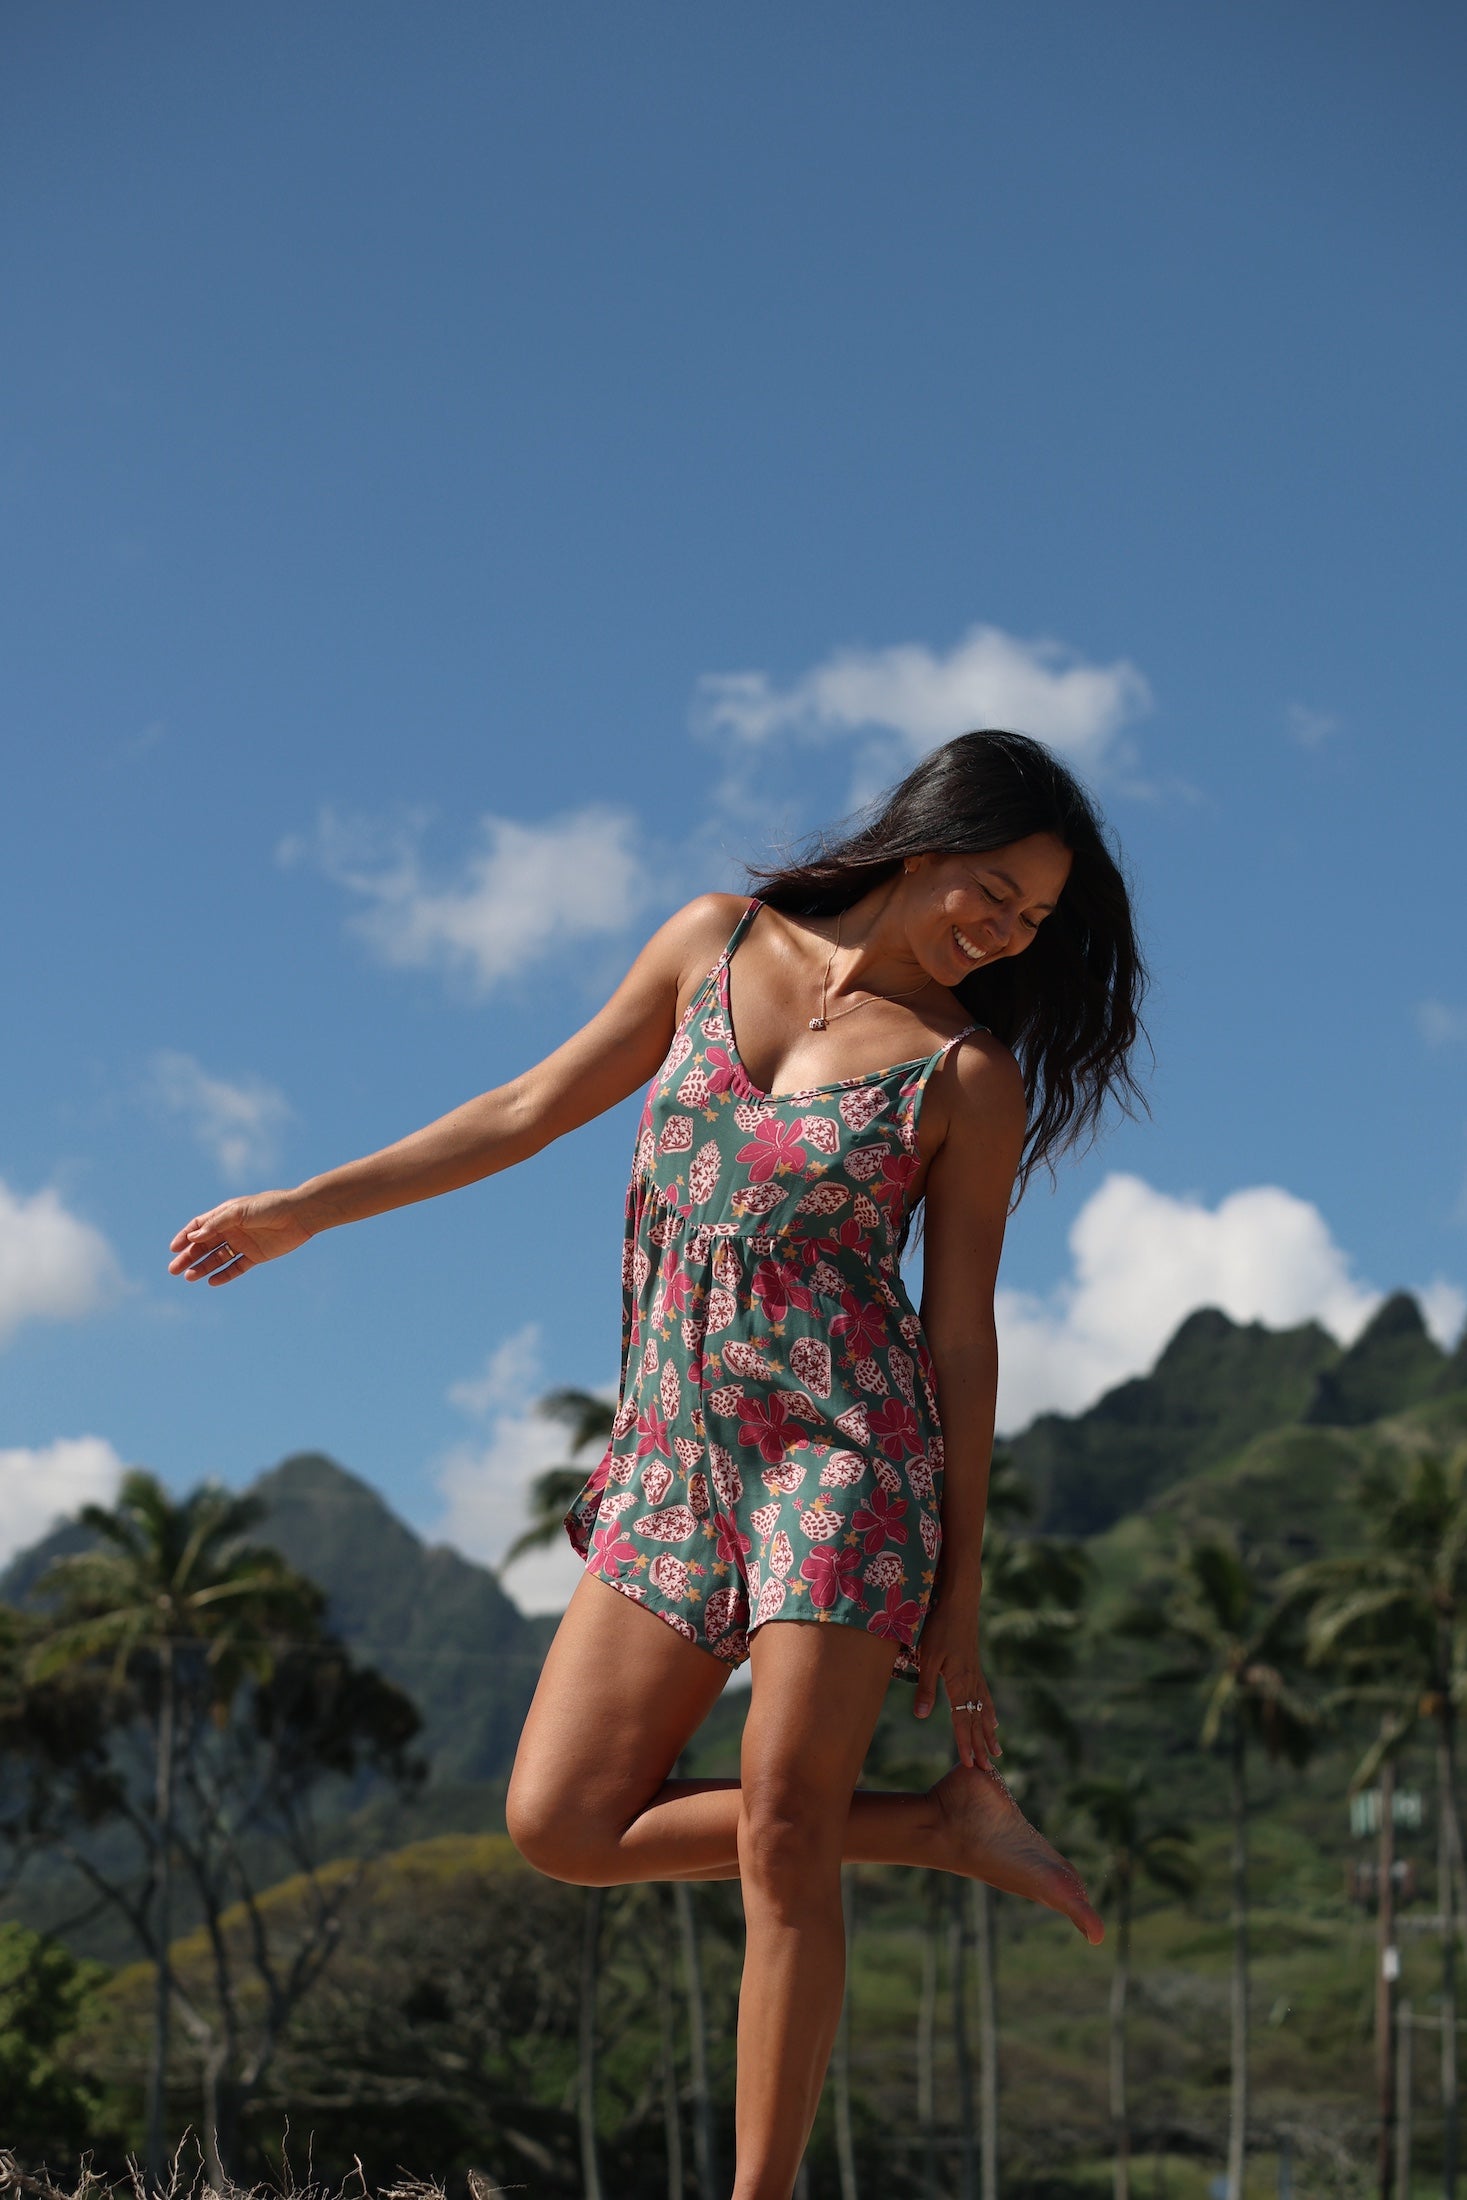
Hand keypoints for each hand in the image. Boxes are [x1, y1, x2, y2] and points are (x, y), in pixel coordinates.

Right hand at [168, 1191, 312, 1286]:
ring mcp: (244, 1243)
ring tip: (189, 1277)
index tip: (174, 1248)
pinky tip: (212, 1281)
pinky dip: (224, 1275)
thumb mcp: (239, 1212)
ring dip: (203, 1267)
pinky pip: (236, 1268)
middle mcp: (232, 1230)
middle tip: (173, 1270)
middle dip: (188, 1257)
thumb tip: (193, 1237)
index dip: (185, 1237)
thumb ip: (217, 1224)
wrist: (300, 1214)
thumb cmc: (269, 1206)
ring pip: (218, 1258)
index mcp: (226, 1215)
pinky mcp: (256, 1256)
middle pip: (205, 1245)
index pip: (199, 1227)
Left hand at [913, 1594, 999, 1770]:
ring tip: (996, 1752)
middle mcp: (972, 1683)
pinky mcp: (975, 1669)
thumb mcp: (927, 1658)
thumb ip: (925, 1688)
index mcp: (960, 1683)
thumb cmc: (939, 1628)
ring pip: (984, 1711)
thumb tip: (920, 1717)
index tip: (969, 1765)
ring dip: (989, 1733)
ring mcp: (976, 1676)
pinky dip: (990, 1713)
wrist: (960, 1603)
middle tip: (986, 1769)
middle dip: (980, 1745)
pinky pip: (986, 1698)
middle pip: (976, 1720)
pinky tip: (993, 1721)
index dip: (964, 1743)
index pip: (962, 1720)